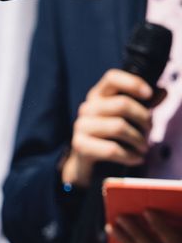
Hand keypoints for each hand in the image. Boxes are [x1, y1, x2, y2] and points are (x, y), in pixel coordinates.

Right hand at [61, 69, 156, 186]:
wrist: (88, 165)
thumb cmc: (111, 138)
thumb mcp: (129, 119)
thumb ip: (144, 104)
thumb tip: (163, 92)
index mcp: (98, 96)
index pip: (112, 78)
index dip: (133, 83)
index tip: (149, 94)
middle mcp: (87, 108)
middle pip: (122, 104)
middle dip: (144, 119)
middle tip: (150, 131)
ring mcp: (81, 126)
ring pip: (119, 127)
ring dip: (138, 140)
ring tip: (143, 148)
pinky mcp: (80, 145)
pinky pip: (111, 149)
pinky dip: (130, 155)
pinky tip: (136, 158)